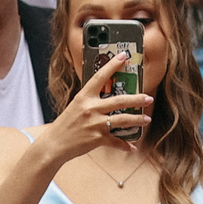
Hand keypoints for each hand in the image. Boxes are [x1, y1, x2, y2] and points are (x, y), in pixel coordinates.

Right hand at [39, 48, 155, 163]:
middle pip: (120, 101)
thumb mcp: (76, 106)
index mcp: (84, 97)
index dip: (112, 65)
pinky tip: (133, 147)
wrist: (54, 144)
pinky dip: (126, 145)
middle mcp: (91, 108)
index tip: (124, 56)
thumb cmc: (65, 124)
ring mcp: (95, 124)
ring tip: (147, 119)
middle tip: (149, 98)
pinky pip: (116, 141)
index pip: (100, 77)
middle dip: (137, 99)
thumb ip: (91, 101)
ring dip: (138, 120)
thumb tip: (108, 97)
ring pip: (123, 120)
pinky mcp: (98, 138)